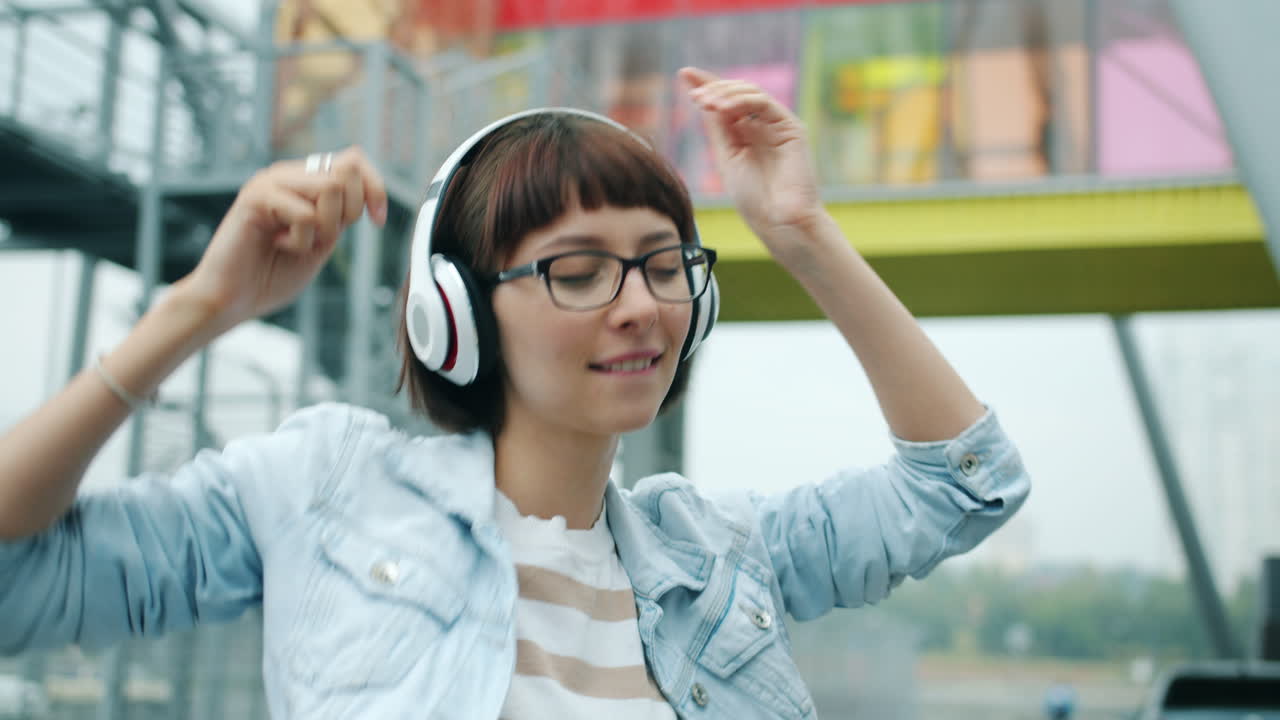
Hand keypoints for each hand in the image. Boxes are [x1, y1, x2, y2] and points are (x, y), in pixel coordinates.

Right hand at [178, 146, 387, 333]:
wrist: (232, 298)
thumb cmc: (273, 274)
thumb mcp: (322, 240)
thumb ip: (340, 214)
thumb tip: (369, 191)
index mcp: (304, 181)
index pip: (354, 160)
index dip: (375, 189)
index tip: (377, 221)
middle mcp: (288, 174)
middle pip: (348, 170)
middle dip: (350, 212)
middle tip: (322, 237)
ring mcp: (270, 182)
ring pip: (331, 187)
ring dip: (326, 227)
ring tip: (297, 242)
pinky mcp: (255, 197)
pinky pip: (306, 214)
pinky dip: (302, 241)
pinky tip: (277, 244)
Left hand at [679, 67, 824, 250]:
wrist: (779, 222)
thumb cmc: (755, 200)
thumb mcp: (728, 158)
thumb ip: (720, 130)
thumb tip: (704, 101)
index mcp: (747, 134)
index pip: (726, 102)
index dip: (707, 86)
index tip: (685, 74)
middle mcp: (763, 126)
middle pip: (737, 93)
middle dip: (713, 88)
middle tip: (694, 96)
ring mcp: (777, 125)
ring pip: (750, 92)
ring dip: (724, 93)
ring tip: (705, 101)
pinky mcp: (791, 127)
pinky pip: (764, 103)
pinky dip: (741, 100)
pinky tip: (722, 106)